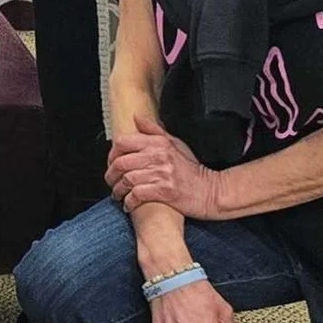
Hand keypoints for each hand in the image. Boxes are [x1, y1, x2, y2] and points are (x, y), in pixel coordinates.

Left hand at [108, 125, 224, 219]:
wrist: (211, 192)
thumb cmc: (193, 170)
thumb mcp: (176, 144)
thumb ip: (155, 131)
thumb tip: (137, 118)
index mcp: (159, 143)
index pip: (123, 142)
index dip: (112, 154)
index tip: (111, 163)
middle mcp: (158, 156)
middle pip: (121, 163)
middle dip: (111, 175)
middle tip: (111, 182)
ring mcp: (161, 174)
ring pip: (127, 180)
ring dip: (118, 190)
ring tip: (119, 194)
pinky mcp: (164, 191)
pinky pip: (137, 195)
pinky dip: (129, 201)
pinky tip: (129, 204)